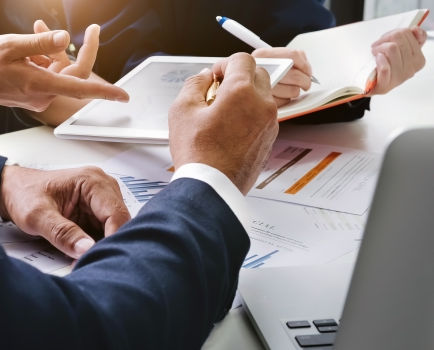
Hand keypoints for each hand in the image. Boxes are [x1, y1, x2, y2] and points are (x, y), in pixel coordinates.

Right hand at [0, 28, 128, 111]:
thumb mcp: (12, 45)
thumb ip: (41, 42)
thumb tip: (64, 38)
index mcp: (40, 84)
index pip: (80, 87)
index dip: (104, 92)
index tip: (122, 96)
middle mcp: (43, 94)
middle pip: (73, 73)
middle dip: (79, 50)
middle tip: (93, 29)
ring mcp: (38, 96)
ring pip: (59, 71)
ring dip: (52, 52)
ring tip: (32, 35)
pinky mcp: (33, 94)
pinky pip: (48, 74)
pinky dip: (44, 60)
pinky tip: (29, 48)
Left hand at [0, 166, 130, 258]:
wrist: (12, 190)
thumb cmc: (23, 193)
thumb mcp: (37, 216)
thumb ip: (61, 233)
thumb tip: (85, 249)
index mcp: (91, 181)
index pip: (116, 213)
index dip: (113, 238)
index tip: (101, 256)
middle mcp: (101, 187)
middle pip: (119, 222)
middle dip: (108, 243)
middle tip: (93, 261)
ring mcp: (100, 199)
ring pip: (114, 228)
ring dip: (102, 244)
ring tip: (85, 257)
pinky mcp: (95, 211)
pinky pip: (104, 231)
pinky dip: (95, 243)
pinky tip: (83, 251)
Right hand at [169, 53, 278, 193]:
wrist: (212, 187)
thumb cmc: (198, 154)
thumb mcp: (182, 110)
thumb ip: (194, 85)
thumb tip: (203, 78)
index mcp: (242, 92)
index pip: (242, 59)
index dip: (224, 63)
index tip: (215, 75)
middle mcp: (262, 105)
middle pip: (258, 74)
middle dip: (238, 77)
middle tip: (217, 91)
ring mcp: (270, 123)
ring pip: (262, 95)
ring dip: (245, 96)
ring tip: (221, 113)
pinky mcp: (270, 139)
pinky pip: (263, 116)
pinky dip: (250, 114)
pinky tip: (228, 128)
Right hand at [251, 48, 312, 106]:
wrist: (235, 88)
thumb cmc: (255, 73)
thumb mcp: (267, 58)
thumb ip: (287, 57)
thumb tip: (304, 66)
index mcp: (262, 55)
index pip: (292, 56)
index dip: (304, 65)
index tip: (307, 71)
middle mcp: (260, 70)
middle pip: (295, 76)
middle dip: (305, 81)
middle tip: (306, 83)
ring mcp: (260, 88)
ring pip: (293, 91)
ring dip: (295, 91)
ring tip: (291, 89)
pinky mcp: (263, 103)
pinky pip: (284, 102)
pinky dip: (285, 100)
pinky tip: (280, 96)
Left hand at [370, 26, 426, 94]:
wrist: (372, 85)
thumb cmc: (387, 65)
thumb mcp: (401, 49)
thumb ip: (412, 37)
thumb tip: (415, 29)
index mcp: (418, 59)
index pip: (408, 33)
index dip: (393, 32)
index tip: (386, 39)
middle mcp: (411, 69)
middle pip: (398, 38)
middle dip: (385, 39)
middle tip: (378, 45)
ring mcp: (399, 78)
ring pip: (392, 49)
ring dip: (379, 47)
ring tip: (375, 52)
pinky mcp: (385, 86)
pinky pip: (385, 68)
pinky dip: (380, 60)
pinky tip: (377, 59)